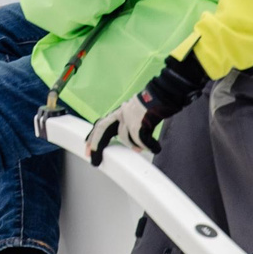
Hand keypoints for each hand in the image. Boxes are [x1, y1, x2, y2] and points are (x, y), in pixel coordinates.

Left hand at [87, 55, 207, 164]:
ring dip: (137, 145)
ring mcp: (129, 117)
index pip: (101, 125)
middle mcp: (121, 113)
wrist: (165, 95)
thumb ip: (131, 129)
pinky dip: (150, 146)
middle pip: (103, 129)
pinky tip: (155, 147)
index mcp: (119, 112)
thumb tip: (135, 147)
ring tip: (147, 146)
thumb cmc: (153, 106)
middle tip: (93, 158)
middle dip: (96, 145)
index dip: (93, 137)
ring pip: (127, 138)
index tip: (87, 148)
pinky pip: (142, 140)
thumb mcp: (136, 116)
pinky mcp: (139, 122)